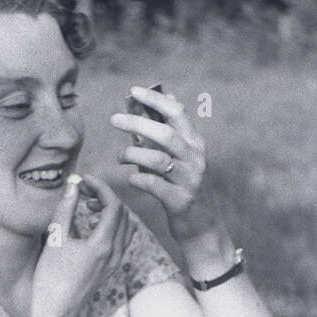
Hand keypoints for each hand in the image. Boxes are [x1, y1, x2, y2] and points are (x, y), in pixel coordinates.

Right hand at [29, 174, 128, 316]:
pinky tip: (92, 225)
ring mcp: (115, 263)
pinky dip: (112, 226)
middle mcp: (115, 254)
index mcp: (103, 245)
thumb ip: (66, 209)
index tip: (85, 180)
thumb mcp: (56, 239)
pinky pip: (121, 241)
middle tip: (84, 190)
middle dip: (106, 197)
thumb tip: (73, 186)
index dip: (101, 187)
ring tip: (89, 206)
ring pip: (126, 227)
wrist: (55, 312)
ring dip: (111, 212)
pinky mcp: (111, 270)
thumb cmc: (51, 278)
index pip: (114, 205)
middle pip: (123, 214)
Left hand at [111, 86, 222, 246]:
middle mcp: (195, 158)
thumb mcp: (181, 157)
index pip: (177, 113)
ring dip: (134, 154)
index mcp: (195, 143)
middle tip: (114, 119)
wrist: (202, 224)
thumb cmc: (183, 186)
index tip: (133, 91)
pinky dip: (139, 179)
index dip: (155, 100)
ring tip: (120, 156)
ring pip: (159, 160)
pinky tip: (130, 178)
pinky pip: (155, 186)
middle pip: (165, 134)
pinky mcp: (180, 201)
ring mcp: (189, 180)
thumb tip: (158, 102)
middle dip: (137, 123)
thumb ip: (169, 133)